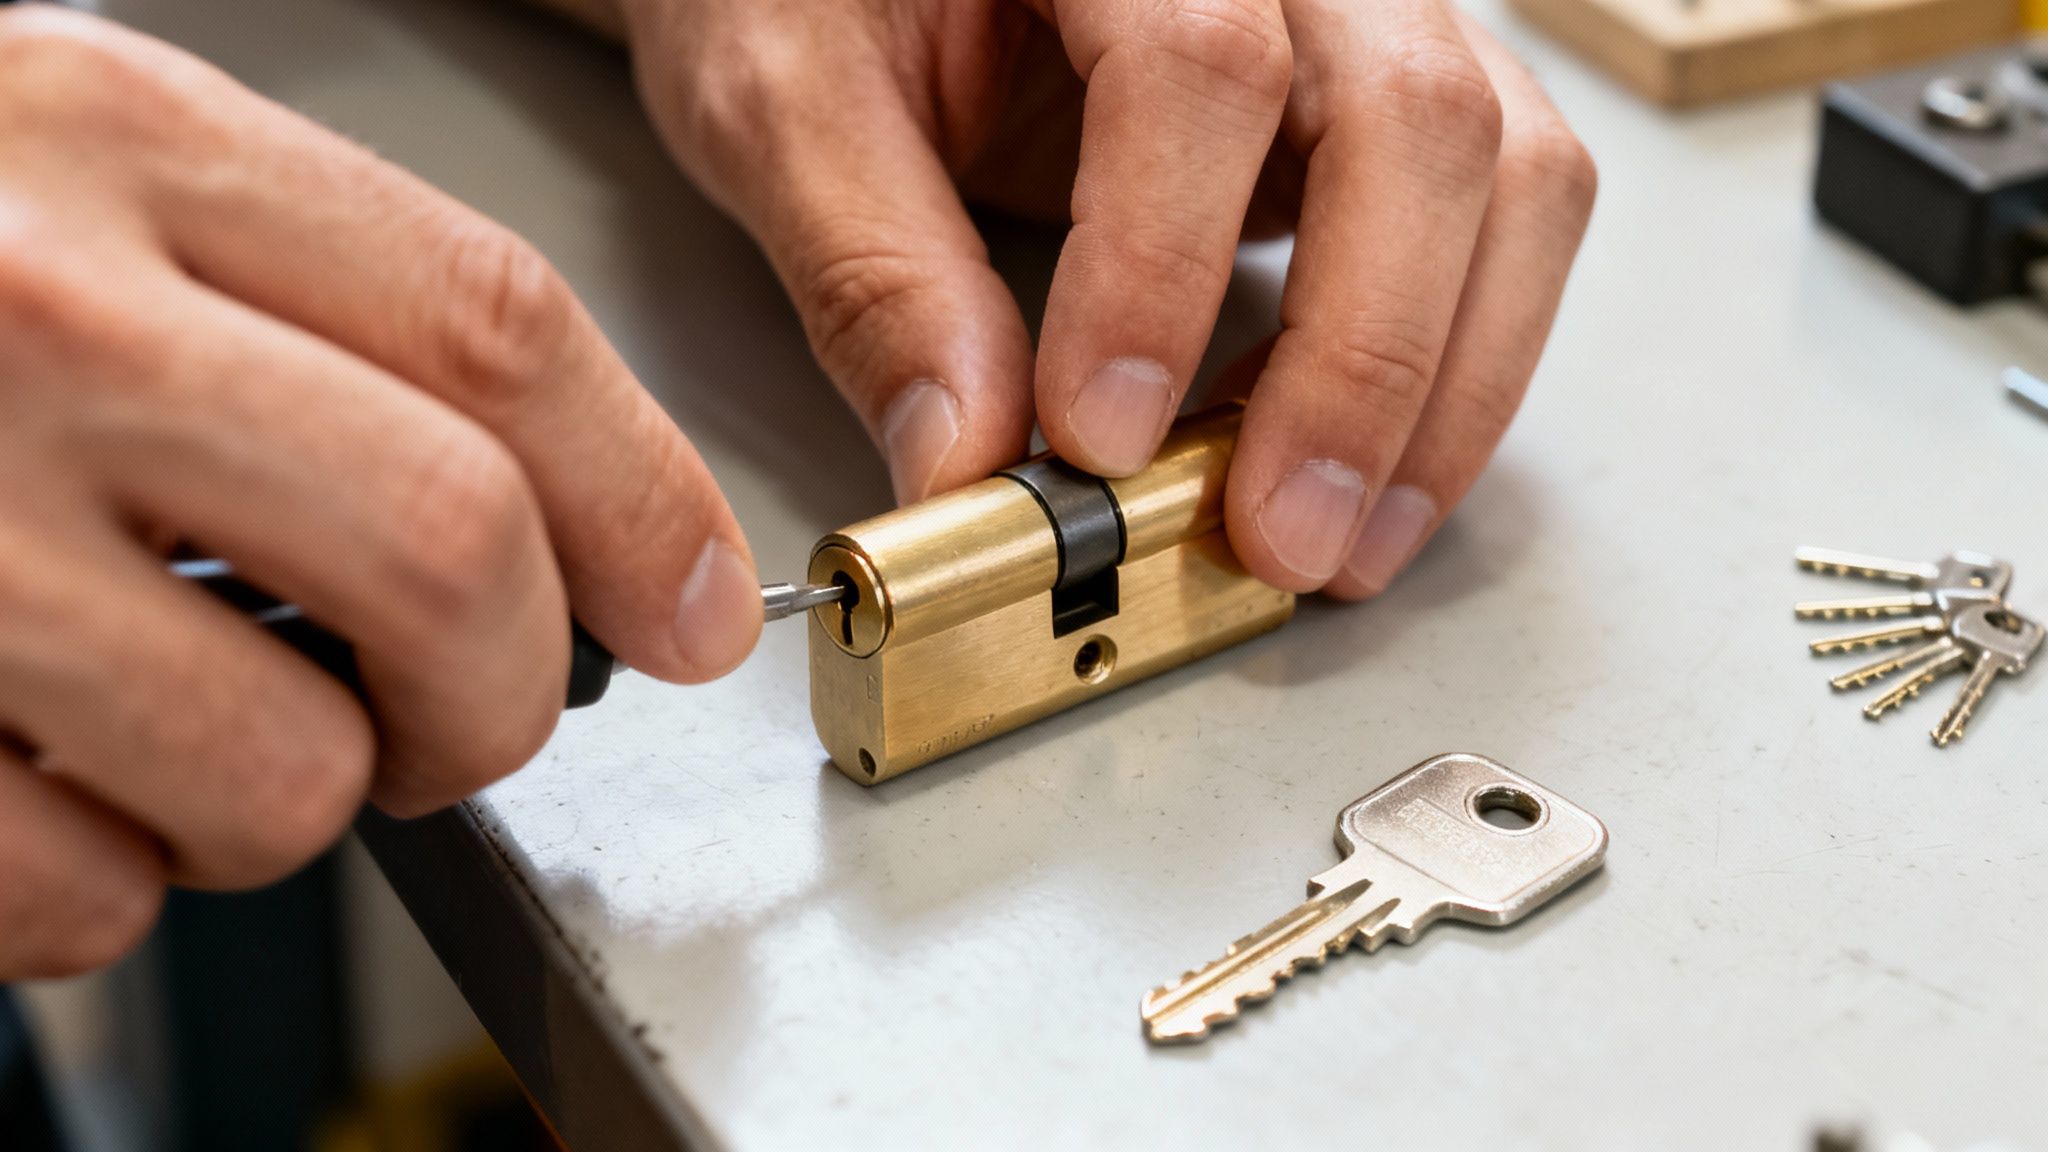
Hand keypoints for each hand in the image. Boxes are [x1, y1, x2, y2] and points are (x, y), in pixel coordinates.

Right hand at [0, 7, 761, 979]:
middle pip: (448, 552)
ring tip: (195, 729)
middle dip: (501, 693)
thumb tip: (578, 534)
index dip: (647, 498)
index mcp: (119, 141)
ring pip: (281, 768)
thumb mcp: (79, 170)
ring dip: (290, 804)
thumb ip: (317, 310)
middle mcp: (26, 318)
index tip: (696, 607)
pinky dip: (106, 885)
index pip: (500, 330)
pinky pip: (77, 891)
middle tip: (463, 720)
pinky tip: (40, 774)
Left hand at [614, 0, 1593, 596]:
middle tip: (1271, 535)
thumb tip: (963, 458)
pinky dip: (1459, 354)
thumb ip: (872, 268)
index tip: (1096, 435)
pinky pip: (1501, 208)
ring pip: (1505, 169)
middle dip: (1360, 361)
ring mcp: (1356, 17)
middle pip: (1413, 117)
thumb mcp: (787, 95)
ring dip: (1446, 382)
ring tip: (1344, 542)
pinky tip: (1362, 466)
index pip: (1197, 63)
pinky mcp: (1382, 98)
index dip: (1160, 265)